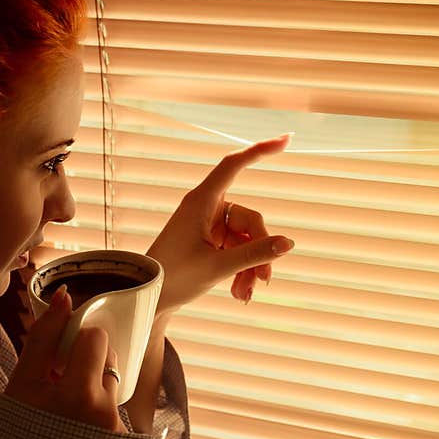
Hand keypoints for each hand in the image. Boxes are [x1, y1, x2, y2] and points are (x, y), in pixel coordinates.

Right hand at [4, 285, 126, 432]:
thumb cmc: (19, 438)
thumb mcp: (18, 391)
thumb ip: (40, 344)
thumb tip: (63, 297)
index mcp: (49, 392)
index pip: (73, 334)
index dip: (67, 319)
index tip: (66, 304)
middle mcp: (84, 405)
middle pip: (100, 344)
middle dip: (85, 349)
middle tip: (65, 369)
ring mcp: (108, 422)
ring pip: (111, 373)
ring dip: (95, 378)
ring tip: (72, 403)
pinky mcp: (123, 437)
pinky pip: (115, 401)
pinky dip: (100, 403)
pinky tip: (81, 422)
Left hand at [146, 134, 295, 313]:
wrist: (150, 299)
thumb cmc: (174, 278)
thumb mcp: (218, 267)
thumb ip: (255, 254)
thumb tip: (288, 243)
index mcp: (201, 201)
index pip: (234, 165)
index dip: (260, 150)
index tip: (286, 140)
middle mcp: (207, 208)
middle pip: (251, 220)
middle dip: (260, 251)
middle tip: (264, 280)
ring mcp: (211, 226)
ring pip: (248, 239)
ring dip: (251, 267)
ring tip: (245, 294)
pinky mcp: (212, 242)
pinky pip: (239, 250)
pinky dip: (241, 270)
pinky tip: (240, 293)